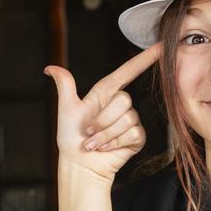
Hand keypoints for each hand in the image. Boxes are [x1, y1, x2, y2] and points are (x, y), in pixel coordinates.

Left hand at [46, 43, 161, 182]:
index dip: (144, 59)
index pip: (127, 71)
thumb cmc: (71, 138)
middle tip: (89, 132)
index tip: (161, 46)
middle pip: (124, 100)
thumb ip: (65, 85)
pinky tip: (106, 148)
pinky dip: (115, 143)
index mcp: (105, 93)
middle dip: (102, 120)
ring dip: (105, 135)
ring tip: (94, 143)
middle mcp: (119, 105)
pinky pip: (132, 134)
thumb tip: (49, 68)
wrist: (80, 164)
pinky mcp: (137, 137)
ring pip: (127, 120)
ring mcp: (130, 121)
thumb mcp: (66, 108)